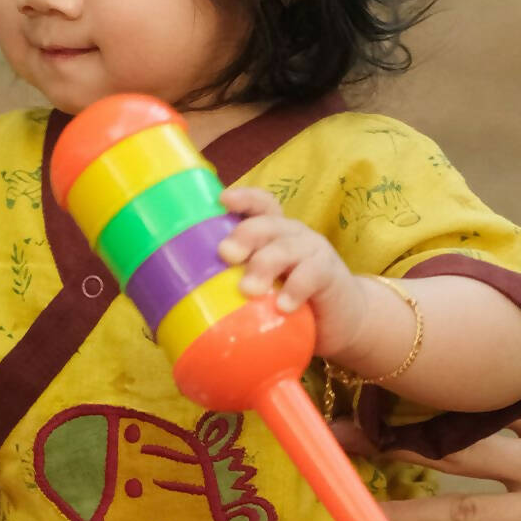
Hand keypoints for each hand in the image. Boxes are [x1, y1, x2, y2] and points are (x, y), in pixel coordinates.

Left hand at [218, 185, 369, 353]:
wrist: (340, 321)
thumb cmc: (289, 303)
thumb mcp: (260, 289)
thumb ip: (232, 287)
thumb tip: (180, 308)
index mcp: (272, 233)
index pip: (259, 205)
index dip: (243, 198)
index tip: (223, 200)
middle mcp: (292, 235)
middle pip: (267, 223)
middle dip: (245, 235)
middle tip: (226, 254)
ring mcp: (312, 252)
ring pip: (287, 247)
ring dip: (265, 265)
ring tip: (249, 290)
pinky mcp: (330, 275)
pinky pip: (312, 275)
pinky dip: (295, 289)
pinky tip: (283, 306)